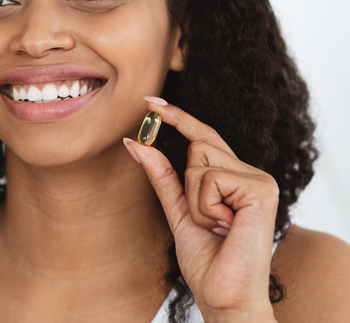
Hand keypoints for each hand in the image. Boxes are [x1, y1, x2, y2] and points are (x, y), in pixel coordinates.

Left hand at [123, 97, 277, 321]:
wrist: (224, 294)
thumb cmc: (207, 259)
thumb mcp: (177, 210)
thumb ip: (161, 176)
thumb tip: (135, 142)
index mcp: (235, 177)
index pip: (203, 138)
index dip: (177, 118)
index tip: (149, 102)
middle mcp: (252, 173)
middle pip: (197, 146)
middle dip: (187, 185)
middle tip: (208, 220)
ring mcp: (259, 179)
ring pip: (198, 162)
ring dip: (194, 200)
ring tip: (217, 226)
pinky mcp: (261, 189)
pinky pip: (209, 179)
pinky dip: (204, 207)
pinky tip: (224, 226)